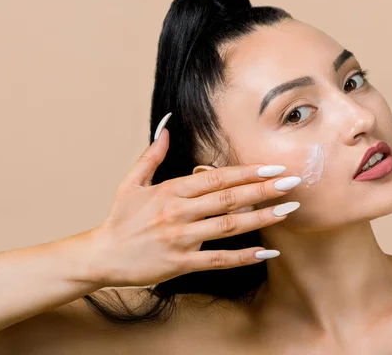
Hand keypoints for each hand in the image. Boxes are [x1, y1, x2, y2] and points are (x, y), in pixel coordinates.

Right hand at [85, 114, 300, 287]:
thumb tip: (167, 127)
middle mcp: (178, 213)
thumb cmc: (119, 219)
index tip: (272, 167)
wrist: (100, 256)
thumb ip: (152, 155)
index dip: (246, 172)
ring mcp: (181, 239)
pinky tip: (266, 251)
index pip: (216, 178)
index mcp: (170, 191)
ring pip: (228, 227)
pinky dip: (244, 256)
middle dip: (263, 190)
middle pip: (229, 199)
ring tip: (287, 211)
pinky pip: (218, 260)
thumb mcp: (131, 182)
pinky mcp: (181, 263)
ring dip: (261, 218)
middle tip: (292, 183)